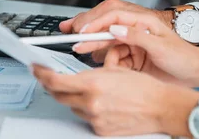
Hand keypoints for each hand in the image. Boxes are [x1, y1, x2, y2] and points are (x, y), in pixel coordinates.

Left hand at [32, 65, 198, 136]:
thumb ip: (92, 73)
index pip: (55, 80)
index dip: (41, 73)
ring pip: (73, 107)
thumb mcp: (115, 70)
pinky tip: (102, 103)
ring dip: (73, 98)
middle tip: (50, 77)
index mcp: (93, 83)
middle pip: (59, 95)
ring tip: (89, 90)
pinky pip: (86, 118)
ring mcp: (94, 118)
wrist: (162, 107)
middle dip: (52, 85)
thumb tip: (77, 75)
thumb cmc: (145, 87)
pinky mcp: (100, 130)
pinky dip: (88, 109)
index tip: (36, 68)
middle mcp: (91, 102)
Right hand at [76, 9, 198, 86]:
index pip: (114, 14)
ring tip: (77, 43)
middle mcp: (136, 26)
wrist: (195, 73)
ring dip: (92, 39)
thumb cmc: (184, 57)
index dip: (95, 21)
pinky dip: (102, 53)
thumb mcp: (161, 47)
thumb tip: (115, 29)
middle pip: (105, 19)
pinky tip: (95, 55)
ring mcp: (133, 39)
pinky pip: (112, 50)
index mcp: (144, 19)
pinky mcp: (132, 52)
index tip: (82, 31)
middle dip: (86, 23)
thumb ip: (138, 36)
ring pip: (105, 34)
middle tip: (68, 31)